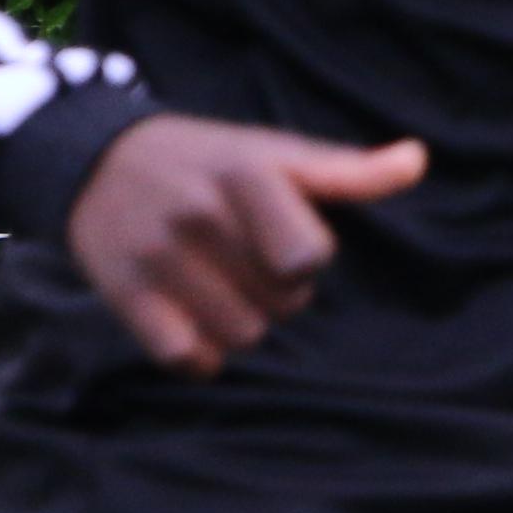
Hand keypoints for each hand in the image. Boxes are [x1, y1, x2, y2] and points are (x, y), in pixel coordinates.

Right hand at [68, 113, 429, 373]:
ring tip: (216, 285)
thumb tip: (417, 160)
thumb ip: (347, 170)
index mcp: (245, 173)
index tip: (282, 240)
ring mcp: (158, 256)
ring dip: (239, 323)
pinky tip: (188, 316)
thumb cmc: (207, 162)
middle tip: (242, 260)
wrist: (95, 161)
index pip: (307, 257)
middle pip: (283, 304)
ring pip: (242, 337)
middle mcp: (199, 213)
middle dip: (274, 290)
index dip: (303, 258)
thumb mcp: (273, 153)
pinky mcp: (125, 296)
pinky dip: (198, 351)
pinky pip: (189, 359)